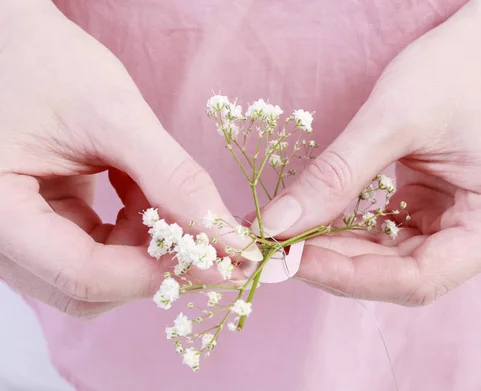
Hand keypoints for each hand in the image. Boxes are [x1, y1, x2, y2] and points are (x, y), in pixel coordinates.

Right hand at [0, 3, 258, 316]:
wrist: (12, 41)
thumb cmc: (45, 61)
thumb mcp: (114, 114)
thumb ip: (173, 178)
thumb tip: (231, 241)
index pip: (83, 275)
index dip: (159, 272)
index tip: (220, 259)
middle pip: (88, 288)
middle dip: (155, 264)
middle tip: (207, 234)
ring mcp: (19, 234)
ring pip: (96, 273)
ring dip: (147, 244)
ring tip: (167, 194)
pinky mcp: (42, 221)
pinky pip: (95, 247)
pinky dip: (133, 227)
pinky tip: (145, 191)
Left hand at [255, 3, 480, 304]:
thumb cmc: (455, 71)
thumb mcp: (391, 119)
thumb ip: (334, 176)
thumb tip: (275, 225)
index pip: (418, 279)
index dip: (349, 276)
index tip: (292, 257)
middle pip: (403, 276)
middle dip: (337, 264)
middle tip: (278, 249)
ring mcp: (466, 231)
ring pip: (392, 263)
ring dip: (339, 252)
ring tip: (290, 236)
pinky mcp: (441, 217)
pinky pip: (392, 239)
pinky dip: (351, 234)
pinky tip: (316, 223)